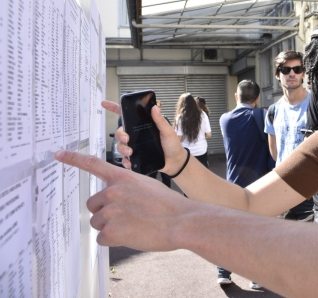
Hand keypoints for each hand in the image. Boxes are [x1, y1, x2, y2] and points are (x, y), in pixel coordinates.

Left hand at [54, 150, 194, 250]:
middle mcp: (112, 192)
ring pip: (98, 223)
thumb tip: (118, 201)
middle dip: (105, 212)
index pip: (93, 164)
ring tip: (133, 226)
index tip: (58, 154)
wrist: (180, 221)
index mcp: (122, 178)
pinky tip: (132, 235)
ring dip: (111, 227)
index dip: (73, 159)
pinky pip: (102, 238)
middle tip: (127, 217)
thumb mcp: (148, 186)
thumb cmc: (169, 205)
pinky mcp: (111, 231)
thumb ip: (128, 189)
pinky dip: (114, 241)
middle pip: (94, 205)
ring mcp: (110, 211)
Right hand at [102, 100, 186, 174]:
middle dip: (120, 135)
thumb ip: (161, 121)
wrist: (175, 162)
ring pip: (121, 145)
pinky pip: (125, 159)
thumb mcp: (168, 131)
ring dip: (122, 148)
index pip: (126, 115)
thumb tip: (155, 107)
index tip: (104, 103)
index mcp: (142, 126)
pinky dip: (125, 161)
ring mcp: (135, 146)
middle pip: (120, 132)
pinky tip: (129, 163)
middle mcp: (136, 135)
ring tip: (131, 153)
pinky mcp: (136, 158)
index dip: (114, 108)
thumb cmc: (172, 144)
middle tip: (127, 138)